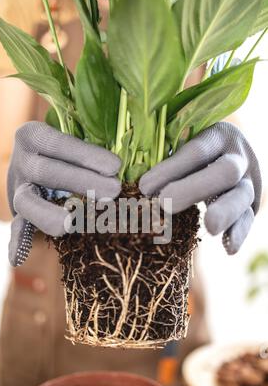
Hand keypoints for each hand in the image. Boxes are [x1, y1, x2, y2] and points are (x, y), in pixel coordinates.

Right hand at [8, 121, 120, 265]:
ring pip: (27, 202)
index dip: (85, 155)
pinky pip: (17, 229)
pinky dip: (17, 243)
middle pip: (45, 172)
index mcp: (33, 136)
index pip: (57, 143)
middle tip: (113, 191)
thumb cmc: (71, 149)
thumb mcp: (78, 134)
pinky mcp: (20, 214)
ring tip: (71, 224)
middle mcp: (22, 162)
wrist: (37, 162)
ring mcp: (18, 190)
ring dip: (50, 214)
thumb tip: (122, 158)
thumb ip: (95, 137)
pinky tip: (18, 259)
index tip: (115, 166)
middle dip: (81, 182)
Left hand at [139, 122, 261, 254]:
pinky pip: (248, 220)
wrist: (230, 158)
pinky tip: (228, 248)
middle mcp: (238, 158)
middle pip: (224, 171)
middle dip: (193, 188)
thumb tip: (135, 184)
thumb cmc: (193, 156)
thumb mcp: (184, 146)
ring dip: (225, 211)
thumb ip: (166, 158)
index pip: (197, 151)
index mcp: (218, 137)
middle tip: (164, 203)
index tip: (144, 187)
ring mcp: (248, 183)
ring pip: (242, 196)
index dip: (170, 169)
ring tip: (210, 226)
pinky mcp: (251, 206)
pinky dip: (239, 233)